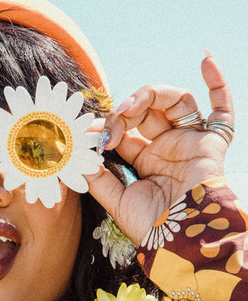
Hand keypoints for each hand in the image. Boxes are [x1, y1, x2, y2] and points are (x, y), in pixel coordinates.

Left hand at [86, 53, 232, 245]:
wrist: (183, 241)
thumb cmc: (152, 227)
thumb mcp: (116, 200)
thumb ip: (97, 177)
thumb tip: (77, 152)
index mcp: (143, 161)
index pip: (122, 131)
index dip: (104, 126)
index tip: (86, 133)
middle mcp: (167, 148)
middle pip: (145, 111)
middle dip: (123, 112)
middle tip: (111, 124)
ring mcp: (190, 142)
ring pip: (173, 101)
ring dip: (149, 95)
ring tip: (130, 106)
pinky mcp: (212, 142)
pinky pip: (222, 108)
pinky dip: (217, 81)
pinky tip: (206, 58)